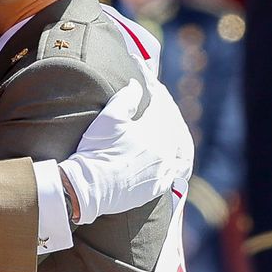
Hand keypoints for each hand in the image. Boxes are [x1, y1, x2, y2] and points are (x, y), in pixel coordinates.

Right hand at [58, 79, 193, 224]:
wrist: (88, 187)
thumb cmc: (96, 151)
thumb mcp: (108, 118)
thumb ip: (126, 98)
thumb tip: (137, 85)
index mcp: (154, 131)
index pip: (161, 106)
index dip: (156, 92)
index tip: (150, 84)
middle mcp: (164, 151)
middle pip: (174, 126)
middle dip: (168, 111)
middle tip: (161, 102)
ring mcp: (163, 171)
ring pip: (182, 150)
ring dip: (180, 137)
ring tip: (176, 131)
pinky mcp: (158, 187)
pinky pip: (179, 173)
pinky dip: (180, 162)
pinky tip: (175, 159)